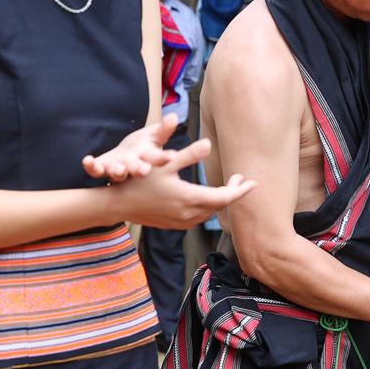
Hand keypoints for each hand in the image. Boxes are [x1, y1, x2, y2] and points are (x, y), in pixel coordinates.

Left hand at [82, 114, 176, 181]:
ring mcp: (118, 169)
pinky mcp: (103, 169)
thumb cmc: (144, 148)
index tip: (172, 156)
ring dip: (118, 171)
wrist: (126, 159)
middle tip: (144, 171)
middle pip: (138, 169)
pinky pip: (96, 171)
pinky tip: (87, 160)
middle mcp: (134, 166)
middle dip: (140, 169)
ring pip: (119, 173)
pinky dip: (92, 167)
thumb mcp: (155, 136)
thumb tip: (174, 117)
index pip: (158, 158)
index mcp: (149, 158)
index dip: (164, 157)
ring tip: (118, 170)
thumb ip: (164, 129)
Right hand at [110, 139, 256, 227]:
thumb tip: (209, 143)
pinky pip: (197, 218)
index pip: (225, 198)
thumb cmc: (139, 180)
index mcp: (190, 198)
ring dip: (219, 201)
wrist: (116, 205)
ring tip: (225, 186)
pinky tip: (205, 198)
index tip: (253, 183)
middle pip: (220, 206)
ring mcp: (181, 222)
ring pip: (209, 213)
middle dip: (232, 193)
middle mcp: (188, 213)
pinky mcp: (173, 225)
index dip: (241, 190)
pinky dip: (206, 208)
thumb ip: (188, 154)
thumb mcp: (164, 164)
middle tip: (239, 178)